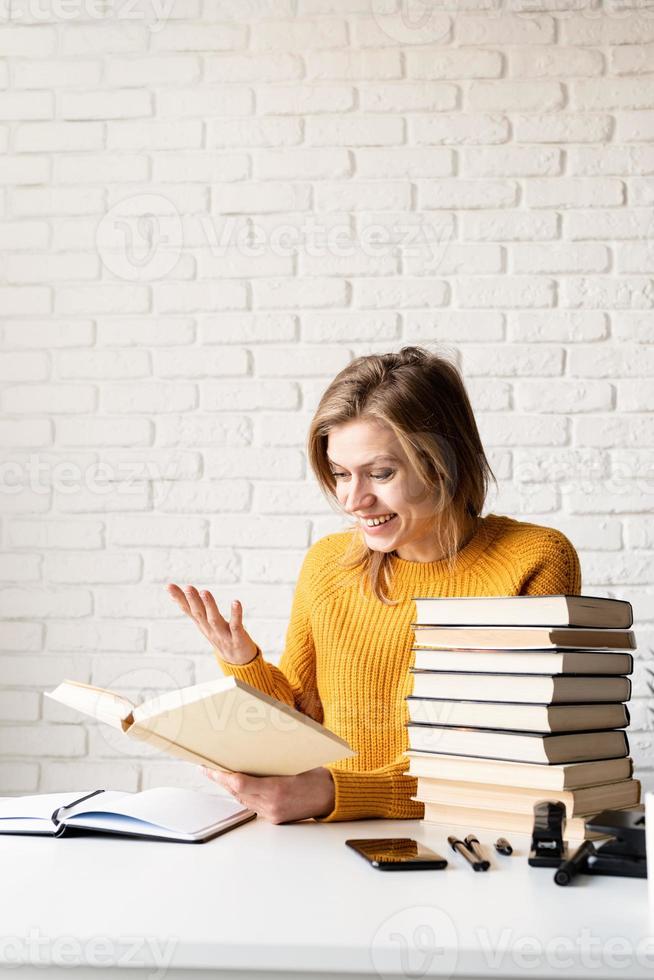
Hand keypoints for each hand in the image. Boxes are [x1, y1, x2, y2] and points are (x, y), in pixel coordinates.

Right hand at [166, 584, 258, 665]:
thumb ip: (192, 608)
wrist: (238, 661)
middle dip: (193, 601)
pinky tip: (236, 602)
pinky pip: (236, 626)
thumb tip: (173, 596)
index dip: (179, 598)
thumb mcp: (204, 623)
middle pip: (199, 614)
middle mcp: (210, 629)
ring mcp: (223, 635)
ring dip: (209, 606)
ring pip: (214, 620)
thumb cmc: (220, 637)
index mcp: (202, 624)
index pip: (188, 610)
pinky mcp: (238, 638)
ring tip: (205, 592)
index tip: (168, 586)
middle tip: (188, 588)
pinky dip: (236, 615)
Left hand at [202, 766, 335, 823]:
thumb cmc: (316, 777)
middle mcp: (271, 804)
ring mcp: (272, 813)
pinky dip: (242, 795)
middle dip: (220, 780)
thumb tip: (250, 751)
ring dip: (229, 788)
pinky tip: (235, 786)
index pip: (241, 784)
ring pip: (242, 800)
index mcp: (277, 789)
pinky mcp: (274, 818)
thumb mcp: (294, 763)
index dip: (223, 776)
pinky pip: (252, 806)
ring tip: (217, 774)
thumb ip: (271, 763)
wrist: (331, 797)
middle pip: (237, 792)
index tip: (211, 768)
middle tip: (206, 767)